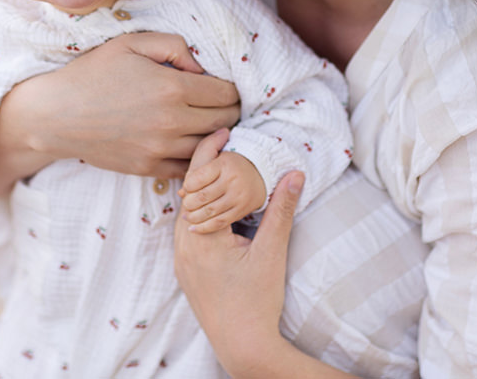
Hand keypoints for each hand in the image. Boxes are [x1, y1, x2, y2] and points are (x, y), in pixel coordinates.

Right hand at [0, 32, 240, 198]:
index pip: (227, 93)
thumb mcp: (132, 43)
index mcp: (171, 88)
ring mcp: (160, 149)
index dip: (233, 88)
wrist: (55, 115)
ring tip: (211, 122)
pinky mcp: (148, 168)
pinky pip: (187, 167)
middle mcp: (171, 122)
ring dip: (216, 135)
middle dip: (231, 110)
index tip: (227, 85)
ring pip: (210, 147)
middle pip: (225, 121)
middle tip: (225, 104)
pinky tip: (191, 143)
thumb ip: (175, 46)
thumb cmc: (93, 73)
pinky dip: (196, 157)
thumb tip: (203, 66)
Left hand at [174, 152, 304, 377]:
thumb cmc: (257, 302)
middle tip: (224, 141)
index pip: (198, 181)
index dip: (210, 152)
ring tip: (222, 168)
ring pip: (188, 212)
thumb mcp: (272, 252)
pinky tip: (218, 205)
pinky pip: (189, 230)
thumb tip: (294, 173)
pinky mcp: (187, 270)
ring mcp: (182, 259)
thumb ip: (281, 210)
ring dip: (203, 190)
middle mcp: (183, 245)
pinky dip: (202, 211)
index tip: (224, 130)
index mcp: (199, 236)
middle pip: (189, 193)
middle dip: (206, 167)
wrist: (243, 346)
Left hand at [180, 129, 266, 233]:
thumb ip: (198, 170)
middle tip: (185, 204)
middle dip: (189, 203)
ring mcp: (238, 197)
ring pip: (210, 211)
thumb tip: (181, 192)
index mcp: (224, 164)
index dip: (187, 185)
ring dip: (194, 216)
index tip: (186, 188)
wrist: (260, 172)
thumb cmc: (232, 164)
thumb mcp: (217, 156)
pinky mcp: (241, 210)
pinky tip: (194, 228)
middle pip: (202, 196)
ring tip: (187, 216)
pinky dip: (204, 228)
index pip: (197, 178)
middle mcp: (232, 180)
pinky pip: (220, 222)